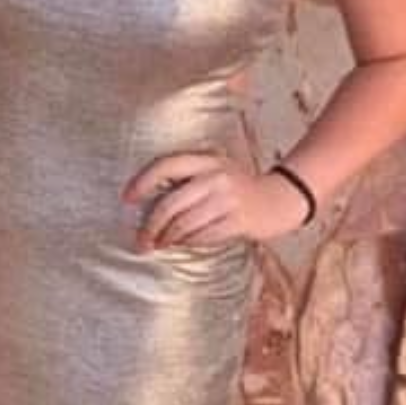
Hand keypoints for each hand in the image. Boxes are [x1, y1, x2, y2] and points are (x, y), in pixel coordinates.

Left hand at [124, 152, 309, 251]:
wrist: (279, 199)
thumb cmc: (238, 188)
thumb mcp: (215, 172)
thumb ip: (186, 181)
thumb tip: (147, 204)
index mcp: (207, 161)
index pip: (167, 165)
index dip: (142, 182)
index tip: (127, 199)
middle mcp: (216, 176)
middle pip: (170, 203)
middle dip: (150, 226)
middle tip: (141, 241)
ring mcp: (228, 199)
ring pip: (184, 224)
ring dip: (167, 238)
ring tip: (159, 244)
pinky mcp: (238, 221)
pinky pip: (202, 236)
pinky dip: (187, 242)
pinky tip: (181, 244)